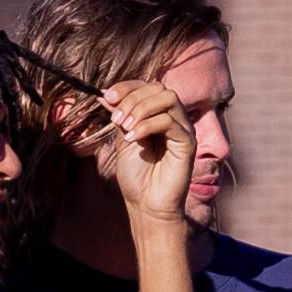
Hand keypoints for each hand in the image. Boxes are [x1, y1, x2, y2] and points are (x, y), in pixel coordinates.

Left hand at [101, 76, 198, 231]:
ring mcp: (183, 129)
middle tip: (116, 119)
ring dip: (141, 108)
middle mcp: (174, 119)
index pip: (147, 86)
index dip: (127, 87)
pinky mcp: (188, 142)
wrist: (145, 204)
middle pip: (158, 87)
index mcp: (158, 115)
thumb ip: (120, 116)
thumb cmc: (136, 176)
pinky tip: (133, 138)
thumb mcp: (123, 139)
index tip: (107, 96)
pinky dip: (147, 125)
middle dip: (132, 98)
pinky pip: (170, 121)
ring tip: (125, 127)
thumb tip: (104, 93)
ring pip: (168, 97)